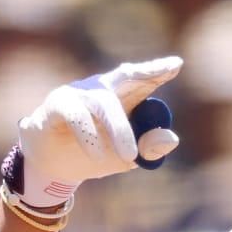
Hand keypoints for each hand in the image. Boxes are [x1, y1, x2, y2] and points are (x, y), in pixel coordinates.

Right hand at [12, 57, 181, 208]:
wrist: (54, 167)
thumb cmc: (94, 155)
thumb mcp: (126, 157)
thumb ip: (149, 148)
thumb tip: (173, 138)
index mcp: (122, 98)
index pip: (142, 81)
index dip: (158, 71)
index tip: (176, 64)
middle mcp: (102, 89)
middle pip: (126, 76)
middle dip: (146, 72)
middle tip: (167, 69)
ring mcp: (79, 93)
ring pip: (104, 102)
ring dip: (119, 129)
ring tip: (128, 157)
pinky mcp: (58, 104)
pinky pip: (76, 115)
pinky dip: (89, 136)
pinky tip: (96, 155)